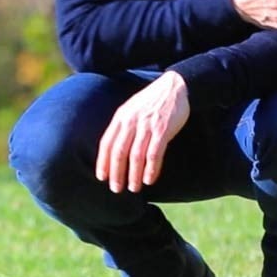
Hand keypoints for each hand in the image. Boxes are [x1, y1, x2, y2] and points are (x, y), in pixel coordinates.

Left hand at [95, 71, 189, 192]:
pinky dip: (151, 169)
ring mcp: (147, 125)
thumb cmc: (152, 100)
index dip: (103, 162)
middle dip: (116, 173)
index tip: (101, 178)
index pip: (107, 143)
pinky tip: (150, 179)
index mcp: (122, 116)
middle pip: (119, 152)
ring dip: (134, 175)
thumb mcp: (132, 108)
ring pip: (136, 155)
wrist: (175, 86)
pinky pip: (154, 153)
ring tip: (134, 188)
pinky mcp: (163, 129)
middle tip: (116, 189)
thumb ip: (123, 125)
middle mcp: (132, 121)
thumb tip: (113, 149)